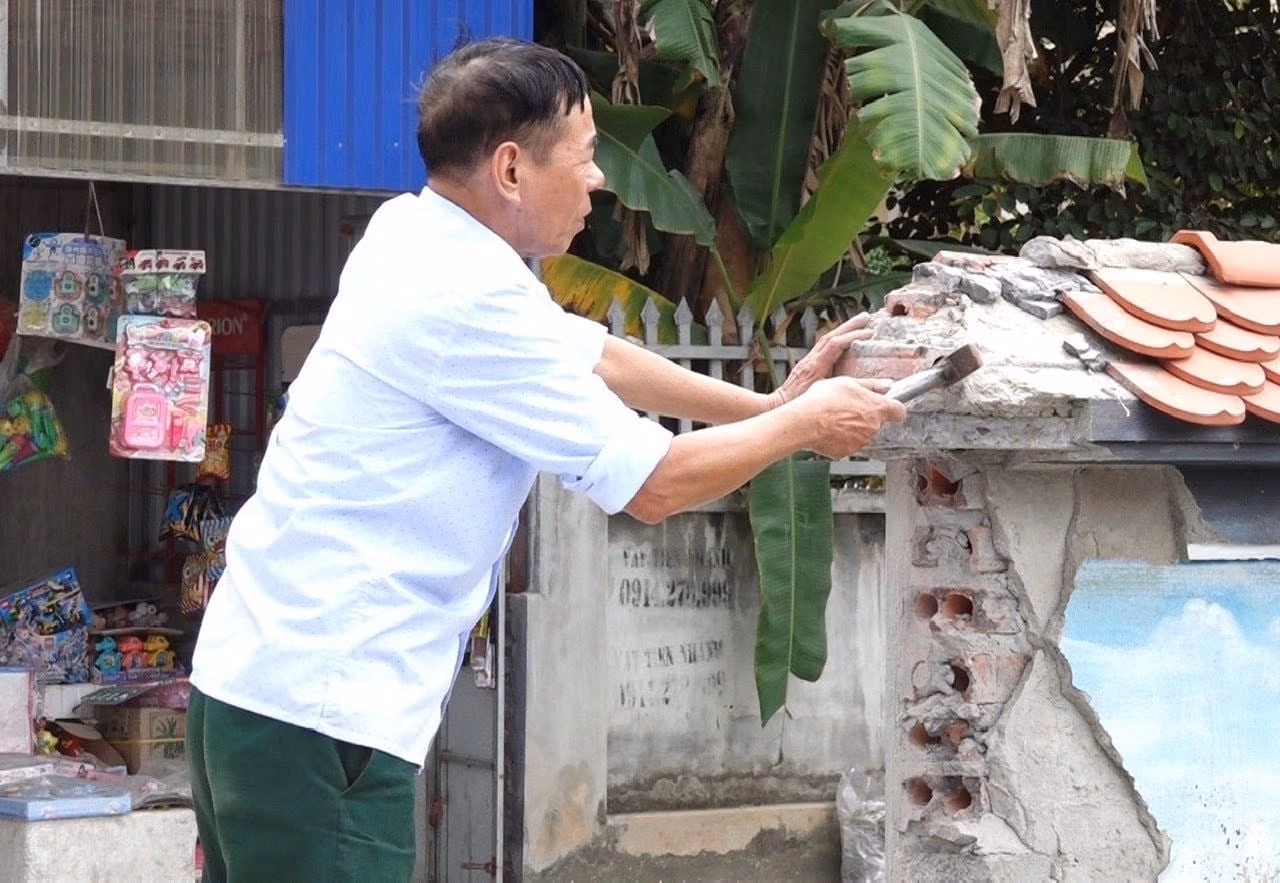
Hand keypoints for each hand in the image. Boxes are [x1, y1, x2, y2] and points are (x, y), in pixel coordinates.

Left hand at [767, 313, 875, 408]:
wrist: (778, 404)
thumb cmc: (797, 404)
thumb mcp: (820, 397)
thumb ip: (838, 389)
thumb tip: (860, 386)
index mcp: (814, 366)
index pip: (835, 344)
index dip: (852, 336)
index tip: (868, 332)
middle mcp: (810, 359)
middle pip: (831, 336)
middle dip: (850, 325)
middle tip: (866, 317)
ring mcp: (808, 359)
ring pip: (827, 338)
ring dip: (843, 329)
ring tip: (859, 323)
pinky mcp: (807, 363)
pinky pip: (823, 345)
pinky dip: (836, 338)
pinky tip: (844, 338)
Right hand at [791, 376, 906, 459]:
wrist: (804, 422)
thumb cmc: (823, 400)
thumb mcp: (847, 382)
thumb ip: (872, 384)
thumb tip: (887, 384)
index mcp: (877, 408)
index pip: (899, 411)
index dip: (893, 408)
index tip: (887, 405)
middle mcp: (873, 427)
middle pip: (877, 422)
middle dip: (866, 416)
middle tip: (847, 407)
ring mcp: (861, 442)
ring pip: (862, 434)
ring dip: (853, 428)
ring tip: (834, 418)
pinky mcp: (846, 452)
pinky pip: (847, 445)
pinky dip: (840, 439)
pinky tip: (828, 429)